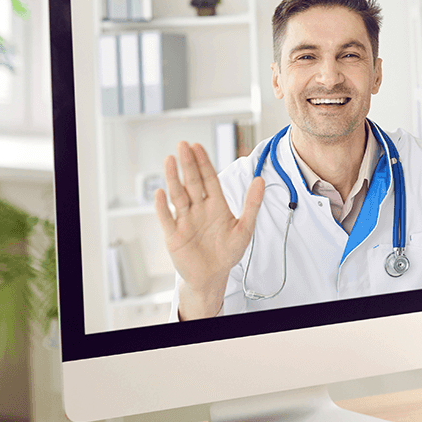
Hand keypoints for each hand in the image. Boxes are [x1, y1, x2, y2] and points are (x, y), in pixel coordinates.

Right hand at [154, 141, 264, 318]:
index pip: (209, 179)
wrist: (212, 276)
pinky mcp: (174, 235)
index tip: (198, 146)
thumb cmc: (228, 251)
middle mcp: (198, 209)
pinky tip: (161, 193)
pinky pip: (167, 218)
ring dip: (173, 178)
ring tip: (170, 160)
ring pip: (178, 195)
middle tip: (183, 145)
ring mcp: (185, 220)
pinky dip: (163, 206)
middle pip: (192, 182)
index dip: (204, 163)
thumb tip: (261, 180)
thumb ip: (252, 204)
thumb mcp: (244, 228)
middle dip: (188, 164)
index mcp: (215, 205)